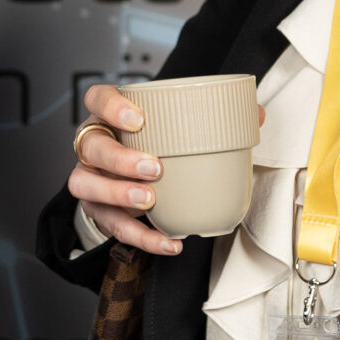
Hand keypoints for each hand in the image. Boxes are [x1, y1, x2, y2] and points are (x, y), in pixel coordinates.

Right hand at [66, 84, 263, 257]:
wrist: (134, 182)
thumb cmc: (155, 147)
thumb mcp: (177, 128)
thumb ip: (216, 118)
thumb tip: (254, 114)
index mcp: (111, 117)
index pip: (97, 98)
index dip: (111, 106)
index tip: (139, 118)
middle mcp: (95, 146)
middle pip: (91, 146)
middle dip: (120, 158)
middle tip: (155, 167)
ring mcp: (92, 178)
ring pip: (84, 184)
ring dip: (117, 193)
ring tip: (149, 200)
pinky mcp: (98, 210)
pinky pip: (112, 225)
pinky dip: (140, 235)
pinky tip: (166, 241)